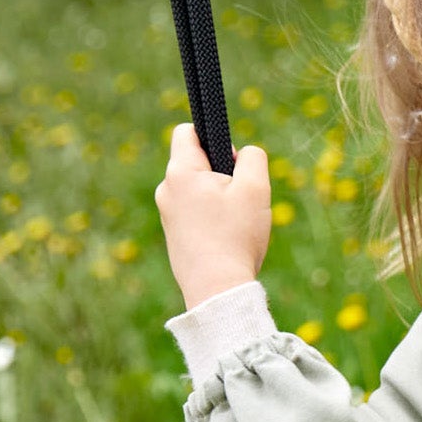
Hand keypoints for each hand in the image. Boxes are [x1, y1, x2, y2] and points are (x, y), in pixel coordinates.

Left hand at [155, 123, 272, 310]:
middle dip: (220, 173)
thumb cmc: (236, 237)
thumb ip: (253, 158)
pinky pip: (194, 214)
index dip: (212, 137)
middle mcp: (166, 189)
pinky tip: (226, 239)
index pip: (187, 132)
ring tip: (234, 224)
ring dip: (217, 198)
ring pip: (196, 191)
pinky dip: (211, 220)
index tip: (232, 162)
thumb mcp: (256, 189)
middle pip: (195, 163)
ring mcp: (167, 214)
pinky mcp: (173, 236)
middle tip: (240, 198)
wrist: (217, 290)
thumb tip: (244, 153)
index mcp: (181, 172)